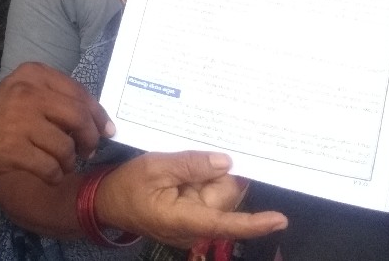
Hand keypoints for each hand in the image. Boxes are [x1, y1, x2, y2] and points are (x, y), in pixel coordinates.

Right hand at [0, 62, 114, 183]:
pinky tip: (48, 173)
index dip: (97, 114)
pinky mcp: (13, 149)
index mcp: (34, 74)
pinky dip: (55, 175)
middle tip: (87, 151)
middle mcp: (28, 93)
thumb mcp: (25, 91)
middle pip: (78, 117)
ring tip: (62, 163)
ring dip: (69, 161)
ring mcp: (20, 121)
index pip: (79, 93)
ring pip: (66, 146)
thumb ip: (57, 99)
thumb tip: (99, 120)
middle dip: (90, 138)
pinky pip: (51, 168)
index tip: (105, 130)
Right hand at [94, 152, 286, 247]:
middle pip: (224, 197)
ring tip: (178, 168)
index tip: (279, 220)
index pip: (226, 223)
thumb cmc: (128, 186)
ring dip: (204, 176)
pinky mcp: (194, 216)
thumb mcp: (155, 167)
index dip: (254, 223)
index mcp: (184, 219)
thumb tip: (226, 162)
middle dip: (214, 174)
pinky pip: (208, 195)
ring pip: (218, 193)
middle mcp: (195, 227)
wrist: (108, 202)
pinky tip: (182, 173)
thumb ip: (191, 164)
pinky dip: (200, 180)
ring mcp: (195, 223)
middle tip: (187, 160)